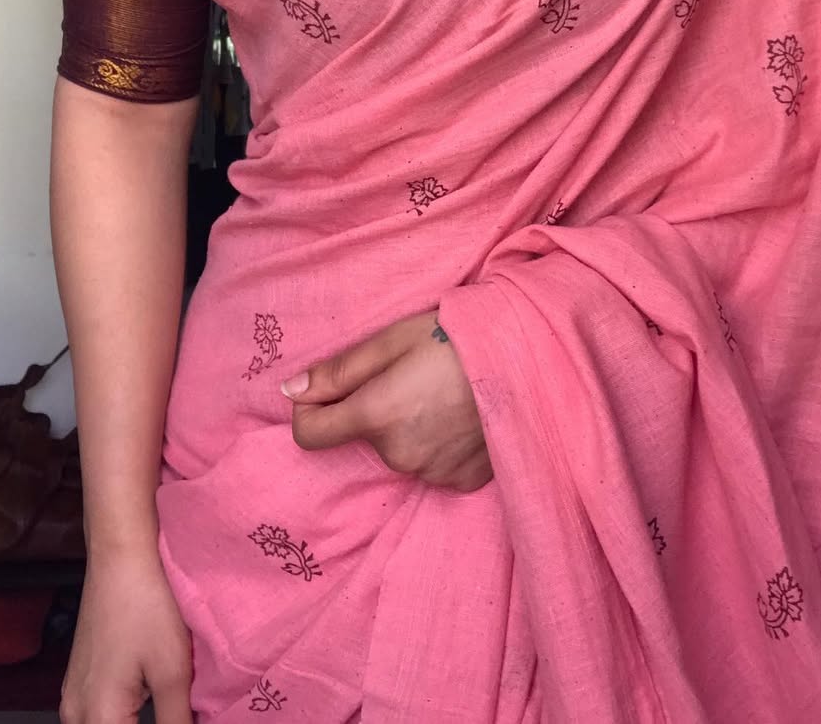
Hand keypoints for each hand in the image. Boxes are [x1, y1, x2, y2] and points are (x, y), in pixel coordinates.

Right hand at [60, 544, 192, 723]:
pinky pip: (96, 719)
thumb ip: (178, 720)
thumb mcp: (173, 670)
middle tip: (179, 718)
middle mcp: (75, 714)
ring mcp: (73, 697)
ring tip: (170, 714)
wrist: (121, 556)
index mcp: (99, 718)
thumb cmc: (147, 605)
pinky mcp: (80, 680)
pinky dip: (122, 722)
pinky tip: (149, 711)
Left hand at [281, 309, 492, 493]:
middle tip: (413, 376)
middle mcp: (400, 455)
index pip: (310, 434)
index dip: (311, 409)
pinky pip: (434, 466)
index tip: (332, 391)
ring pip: (401, 451)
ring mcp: (434, 473)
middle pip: (365, 437)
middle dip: (376, 410)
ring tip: (444, 394)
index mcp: (376, 416)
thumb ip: (338, 370)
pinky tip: (462, 417)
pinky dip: (440, 445)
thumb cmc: (458, 338)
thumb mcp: (393, 340)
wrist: (530, 358)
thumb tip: (290, 390)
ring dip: (410, 428)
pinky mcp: (464, 482)